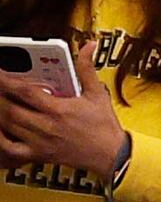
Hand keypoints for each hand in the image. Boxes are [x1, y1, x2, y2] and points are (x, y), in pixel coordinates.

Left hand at [0, 55, 130, 184]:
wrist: (110, 153)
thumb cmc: (104, 125)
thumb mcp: (97, 93)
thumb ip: (86, 69)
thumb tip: (88, 47)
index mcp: (59, 109)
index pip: (26, 92)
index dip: (8, 81)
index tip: (0, 74)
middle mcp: (46, 126)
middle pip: (11, 109)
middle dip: (0, 96)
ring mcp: (40, 142)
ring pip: (8, 125)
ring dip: (0, 112)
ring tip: (0, 100)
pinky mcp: (38, 154)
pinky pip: (10, 147)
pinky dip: (0, 137)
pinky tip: (0, 127)